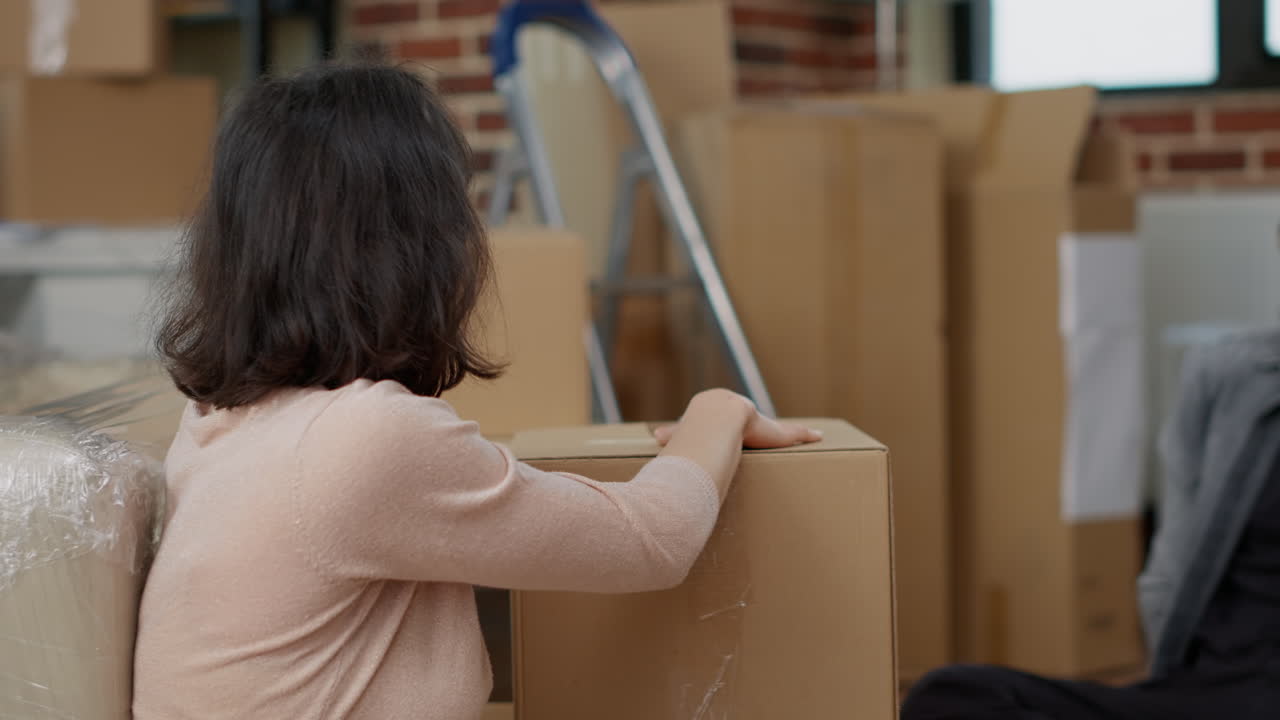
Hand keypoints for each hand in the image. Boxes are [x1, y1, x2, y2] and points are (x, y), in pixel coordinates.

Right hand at [653, 390, 821, 448]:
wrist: (716, 421)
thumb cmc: (696, 430)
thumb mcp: (683, 432)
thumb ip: (669, 434)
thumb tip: (653, 436)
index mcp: (721, 413)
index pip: (724, 420)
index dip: (729, 427)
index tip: (734, 433)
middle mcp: (743, 413)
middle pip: (751, 422)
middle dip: (758, 428)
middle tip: (766, 436)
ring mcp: (761, 422)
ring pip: (775, 428)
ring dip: (787, 433)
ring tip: (803, 438)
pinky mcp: (777, 432)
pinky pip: (795, 434)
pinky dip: (805, 436)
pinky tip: (818, 437)